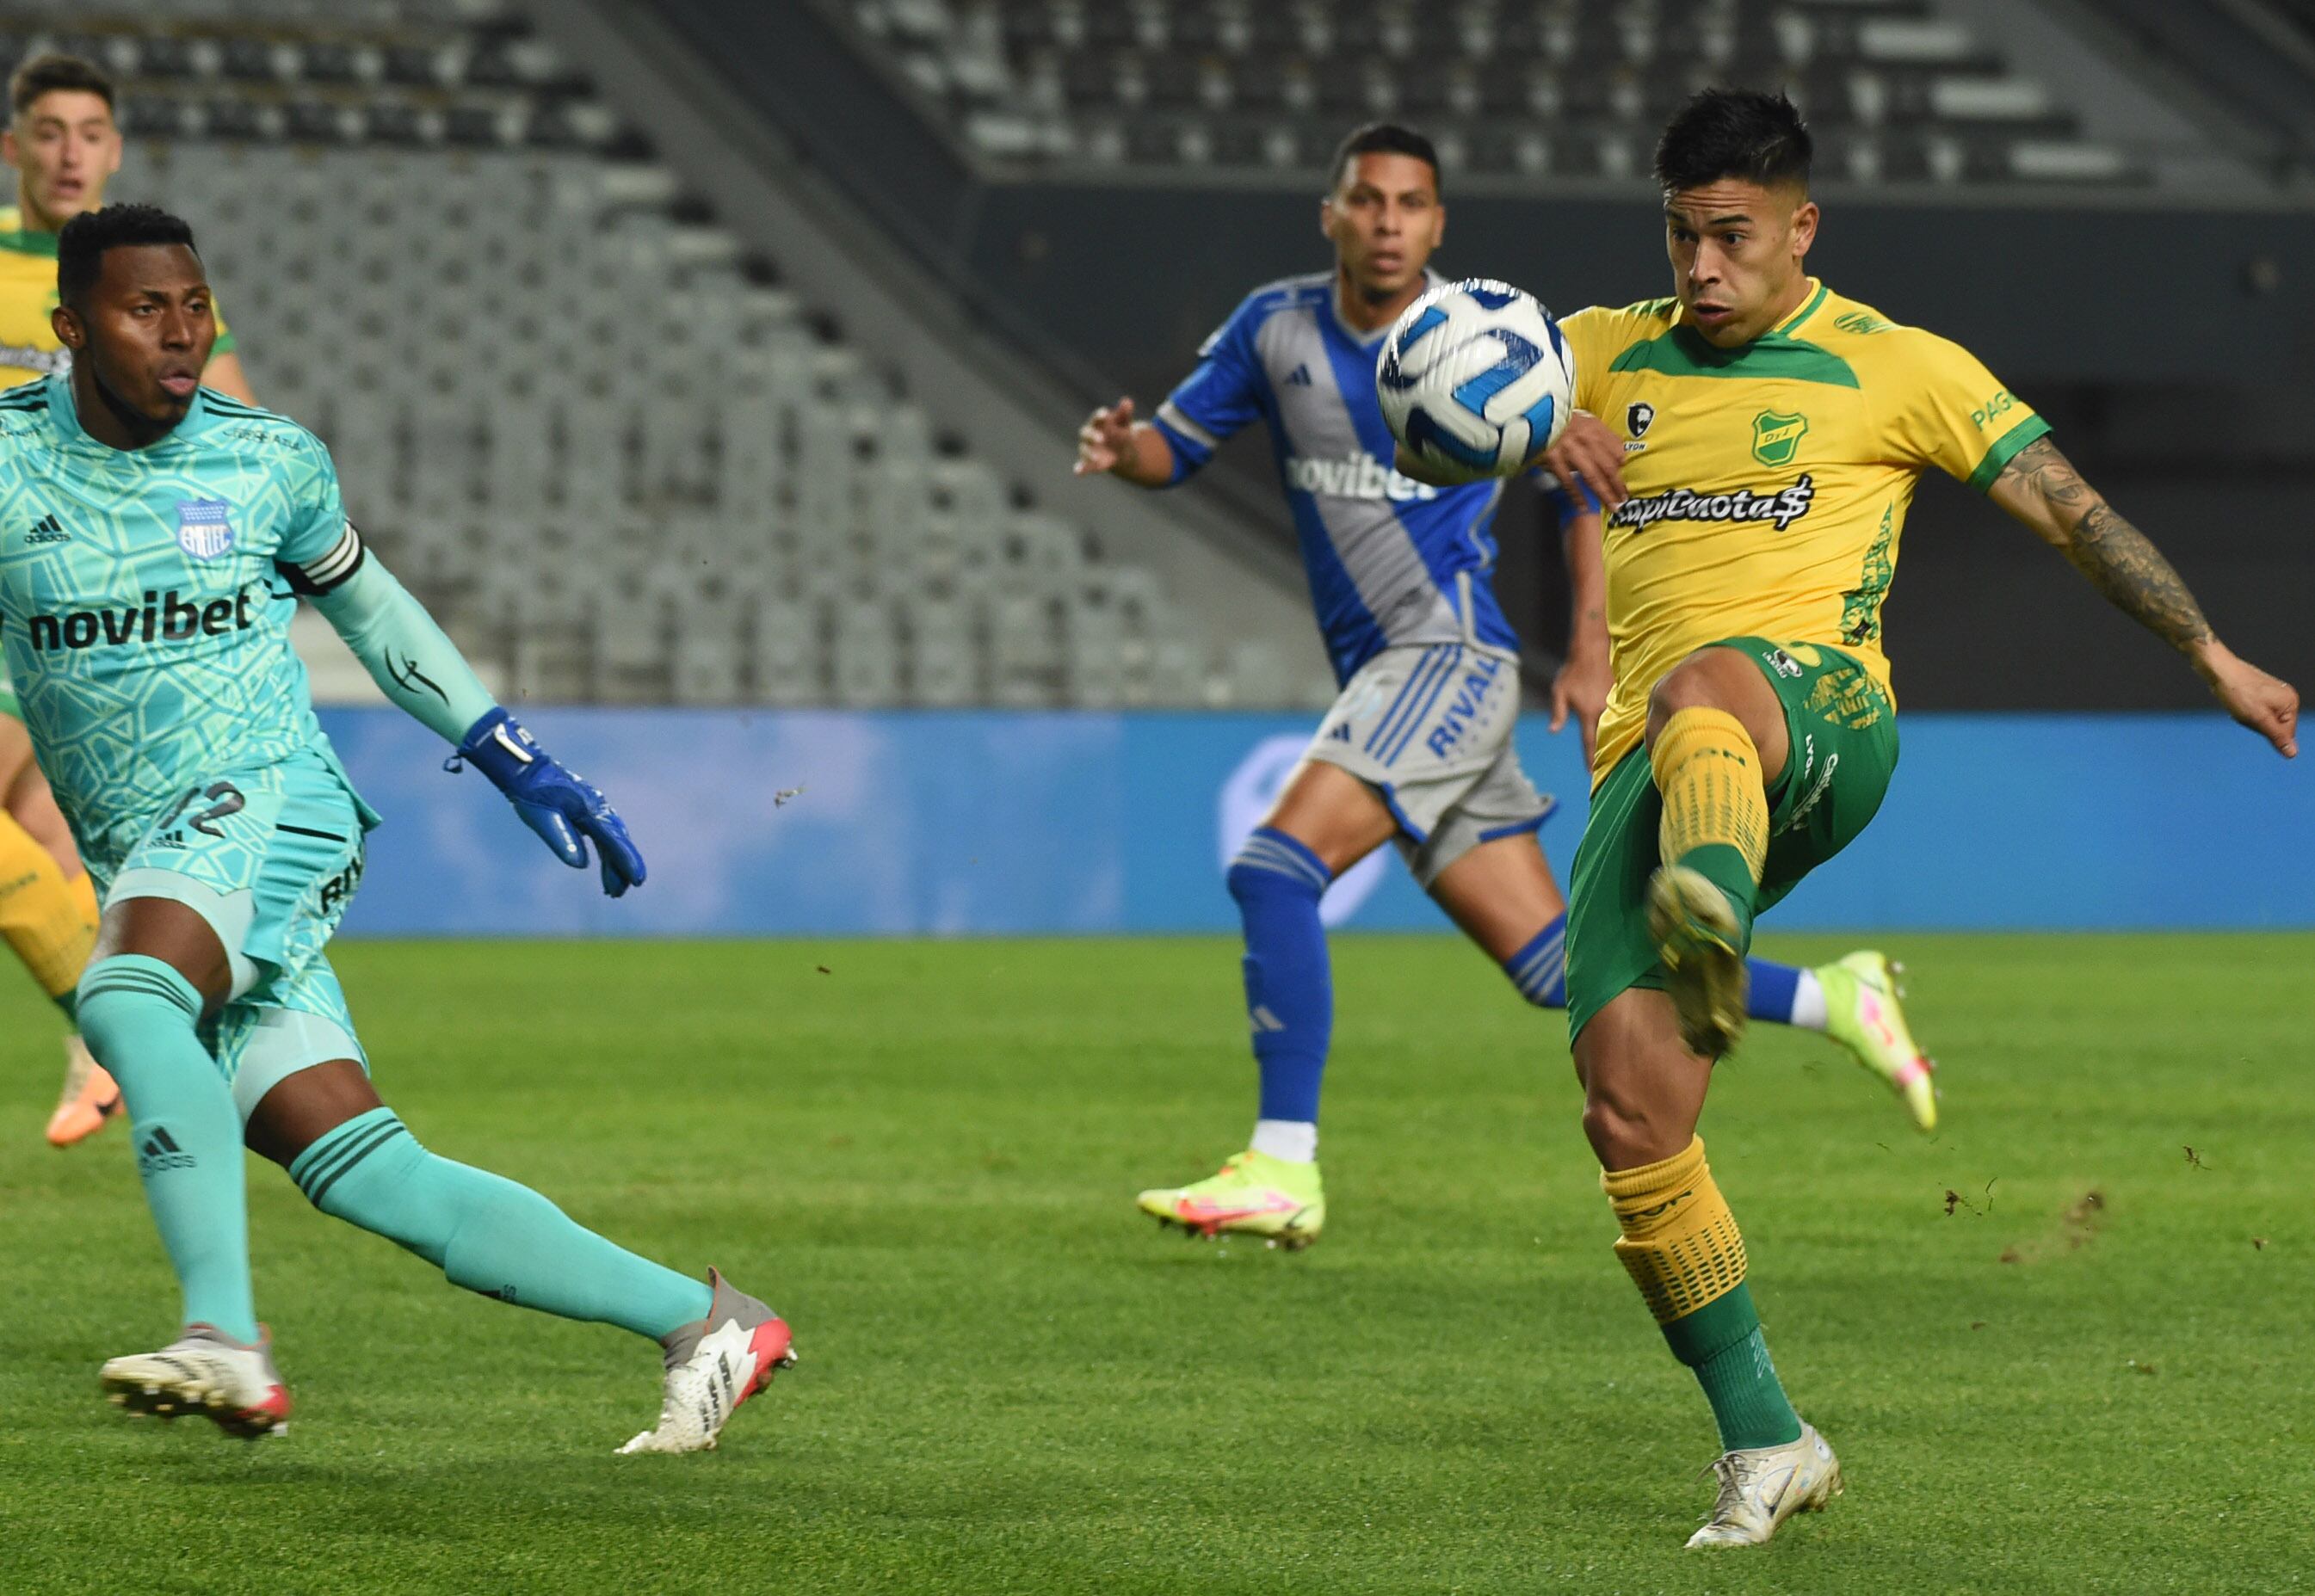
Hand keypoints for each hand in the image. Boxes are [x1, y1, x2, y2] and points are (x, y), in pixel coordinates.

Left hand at [449, 709, 648, 894]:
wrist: (527, 770)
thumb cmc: (532, 794)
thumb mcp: (543, 818)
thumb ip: (563, 839)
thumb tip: (580, 865)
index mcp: (589, 811)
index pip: (613, 840)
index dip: (626, 861)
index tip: (638, 880)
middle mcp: (598, 808)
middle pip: (618, 841)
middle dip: (623, 867)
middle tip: (625, 891)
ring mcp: (596, 807)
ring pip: (613, 839)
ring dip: (615, 863)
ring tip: (613, 889)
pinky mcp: (590, 809)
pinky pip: (605, 834)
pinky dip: (608, 851)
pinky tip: (606, 865)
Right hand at [1074, 396, 1139, 475]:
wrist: (1121, 450)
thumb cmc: (1120, 432)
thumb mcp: (1125, 423)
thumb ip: (1125, 413)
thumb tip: (1127, 401)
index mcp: (1098, 422)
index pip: (1097, 418)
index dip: (1100, 416)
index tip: (1105, 415)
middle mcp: (1089, 434)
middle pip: (1087, 433)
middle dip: (1093, 435)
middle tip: (1102, 439)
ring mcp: (1087, 448)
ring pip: (1085, 450)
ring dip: (1090, 454)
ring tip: (1098, 459)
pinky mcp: (1087, 462)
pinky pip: (1083, 466)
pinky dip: (1080, 469)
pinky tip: (1078, 472)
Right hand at [1531, 410, 1627, 508]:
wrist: (1534, 415)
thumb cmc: (1560, 419)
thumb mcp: (1585, 420)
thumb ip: (1600, 435)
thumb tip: (1616, 455)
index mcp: (1595, 429)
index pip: (1617, 451)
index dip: (1622, 466)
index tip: (1623, 477)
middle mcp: (1586, 439)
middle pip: (1608, 467)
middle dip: (1617, 486)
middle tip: (1622, 499)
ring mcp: (1570, 450)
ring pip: (1592, 476)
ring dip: (1603, 493)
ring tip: (1611, 506)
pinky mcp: (1553, 458)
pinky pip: (1568, 480)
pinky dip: (1577, 495)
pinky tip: (1583, 505)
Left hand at [1549, 648, 1612, 767]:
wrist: (1592, 651)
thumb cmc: (1573, 672)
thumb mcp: (1559, 692)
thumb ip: (1558, 713)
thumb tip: (1553, 731)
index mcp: (1589, 713)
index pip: (1589, 741)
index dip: (1590, 758)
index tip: (1592, 772)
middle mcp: (1604, 711)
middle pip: (1606, 738)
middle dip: (1605, 754)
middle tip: (1606, 772)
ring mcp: (1615, 704)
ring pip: (1616, 727)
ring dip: (1615, 741)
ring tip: (1617, 758)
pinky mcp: (1622, 696)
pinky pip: (1622, 715)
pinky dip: (1622, 725)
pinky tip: (1623, 734)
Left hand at [2195, 641, 2298, 757]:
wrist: (2218, 669)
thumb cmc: (2238, 693)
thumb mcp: (2258, 719)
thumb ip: (2277, 737)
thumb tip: (2293, 754)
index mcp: (2291, 702)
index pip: (2285, 734)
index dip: (2265, 731)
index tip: (2253, 718)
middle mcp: (2285, 696)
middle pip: (2273, 726)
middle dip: (2256, 725)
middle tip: (2244, 712)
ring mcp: (2273, 693)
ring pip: (2261, 720)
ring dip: (2248, 719)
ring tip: (2239, 705)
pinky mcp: (2260, 691)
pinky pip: (2254, 711)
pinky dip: (2243, 711)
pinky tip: (2236, 702)